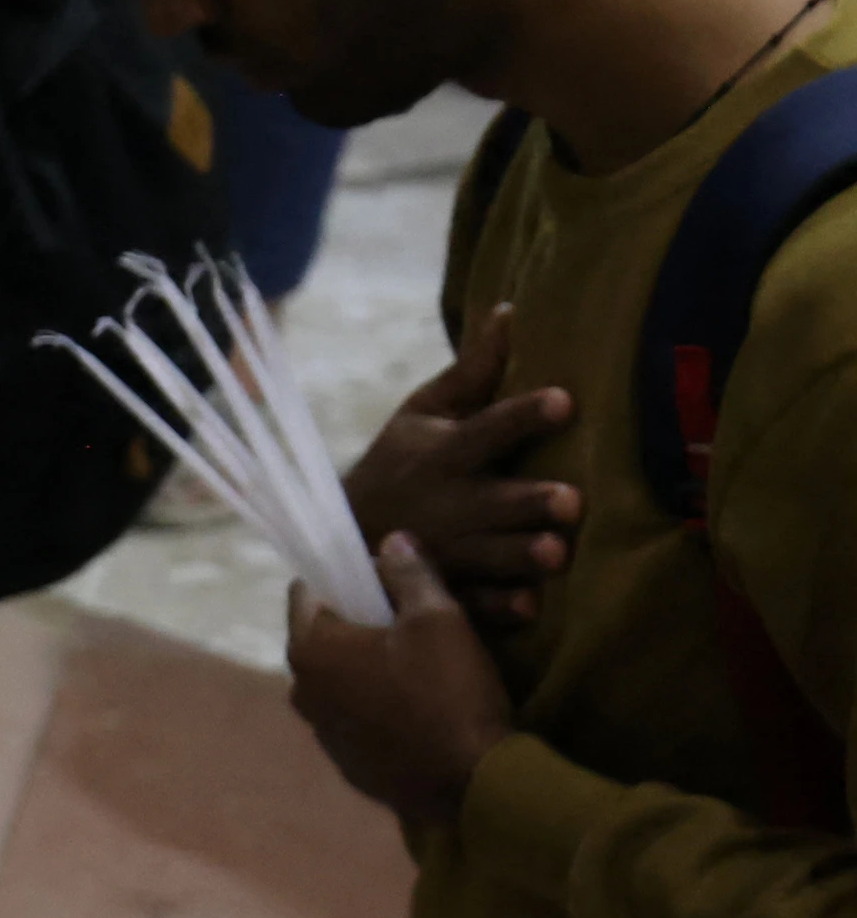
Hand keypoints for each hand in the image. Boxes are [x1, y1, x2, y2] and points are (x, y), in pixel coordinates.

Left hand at [288, 538, 512, 831]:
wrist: (472, 784)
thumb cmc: (450, 693)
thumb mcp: (438, 619)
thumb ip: (409, 574)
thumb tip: (391, 540)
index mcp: (310, 649)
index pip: (306, 592)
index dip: (342, 575)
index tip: (382, 575)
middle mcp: (302, 691)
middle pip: (322, 636)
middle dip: (358, 621)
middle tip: (408, 617)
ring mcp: (322, 732)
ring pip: (339, 680)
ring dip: (368, 666)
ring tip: (420, 662)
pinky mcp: (348, 764)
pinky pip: (356, 718)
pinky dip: (378, 705)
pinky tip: (420, 705)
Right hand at [342, 304, 579, 634]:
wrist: (345, 534)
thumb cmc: (402, 463)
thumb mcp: (423, 412)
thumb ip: (473, 371)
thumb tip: (513, 310)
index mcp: (444, 452)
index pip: (487, 429)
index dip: (524, 415)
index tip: (566, 400)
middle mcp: (447, 502)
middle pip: (494, 500)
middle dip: (528, 500)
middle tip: (573, 499)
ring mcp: (446, 552)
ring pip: (489, 556)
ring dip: (521, 555)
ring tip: (556, 553)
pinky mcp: (446, 592)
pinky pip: (473, 604)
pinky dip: (497, 608)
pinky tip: (529, 606)